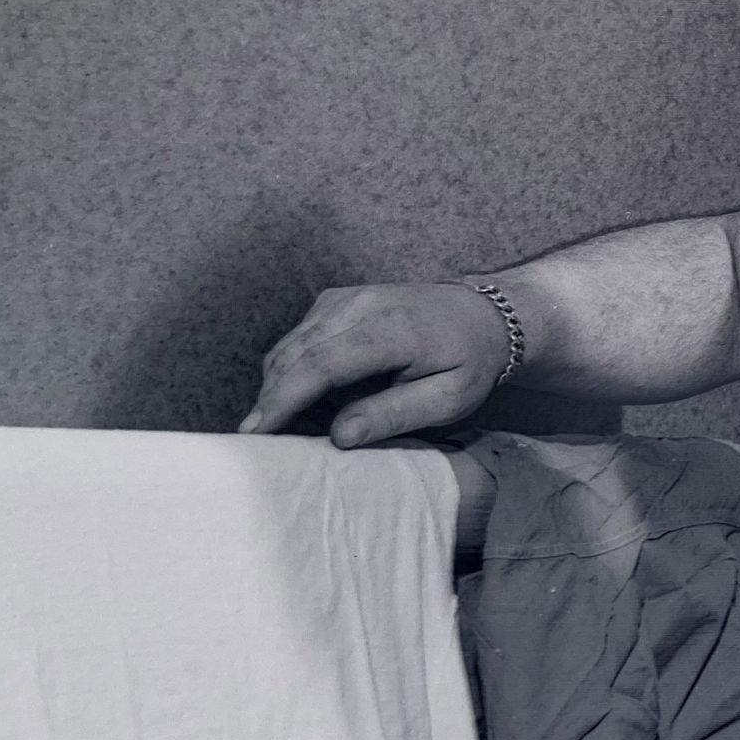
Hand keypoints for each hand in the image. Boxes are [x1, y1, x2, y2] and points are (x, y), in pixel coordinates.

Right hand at [241, 282, 509, 445]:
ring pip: (291, 344)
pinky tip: (300, 399)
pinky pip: (300, 337)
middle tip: (257, 441)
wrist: (483, 315)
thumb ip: (394, 415)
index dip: (285, 400)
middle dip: (270, 399)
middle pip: (296, 353)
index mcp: (392, 329)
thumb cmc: (469, 362)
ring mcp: (345, 298)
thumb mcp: (449, 400)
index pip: (322, 364)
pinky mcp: (337, 301)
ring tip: (280, 426)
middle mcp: (361, 305)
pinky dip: (291, 368)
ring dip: (278, 386)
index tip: (257, 432)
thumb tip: (340, 436)